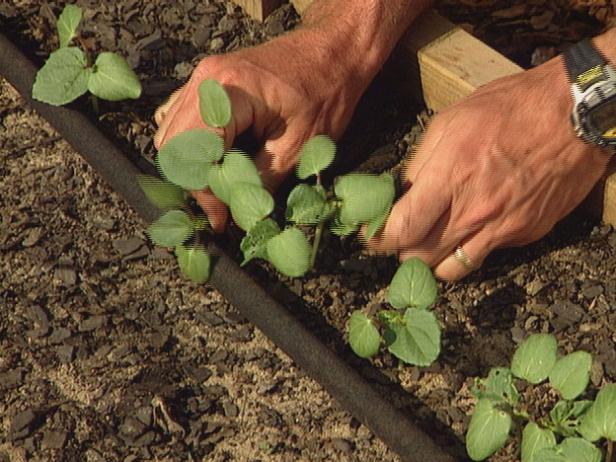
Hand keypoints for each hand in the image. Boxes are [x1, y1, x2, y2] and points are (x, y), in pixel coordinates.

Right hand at [154, 29, 367, 231]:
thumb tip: (239, 213)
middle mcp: (206, 79)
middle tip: (221, 206)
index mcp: (228, 93)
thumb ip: (263, 182)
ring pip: (171, 133)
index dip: (205, 195)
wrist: (335, 51)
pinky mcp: (208, 80)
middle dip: (195, 183)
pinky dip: (192, 145)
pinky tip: (217, 160)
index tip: (221, 222)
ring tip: (220, 186)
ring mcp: (203, 76)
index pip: (195, 156)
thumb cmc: (326, 93)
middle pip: (173, 146)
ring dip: (192, 166)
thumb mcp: (298, 146)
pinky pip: (181, 117)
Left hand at [367, 55, 611, 280]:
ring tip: (430, 241)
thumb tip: (399, 193)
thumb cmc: (510, 108)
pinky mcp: (525, 234)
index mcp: (450, 177)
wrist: (576, 114)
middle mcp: (474, 211)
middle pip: (419, 257)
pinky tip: (469, 229)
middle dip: (402, 250)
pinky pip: (484, 256)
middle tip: (401, 236)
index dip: (377, 239)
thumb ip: (419, 162)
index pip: (400, 230)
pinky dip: (469, 250)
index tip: (369, 236)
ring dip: (432, 261)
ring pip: (450, 270)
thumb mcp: (451, 120)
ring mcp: (502, 228)